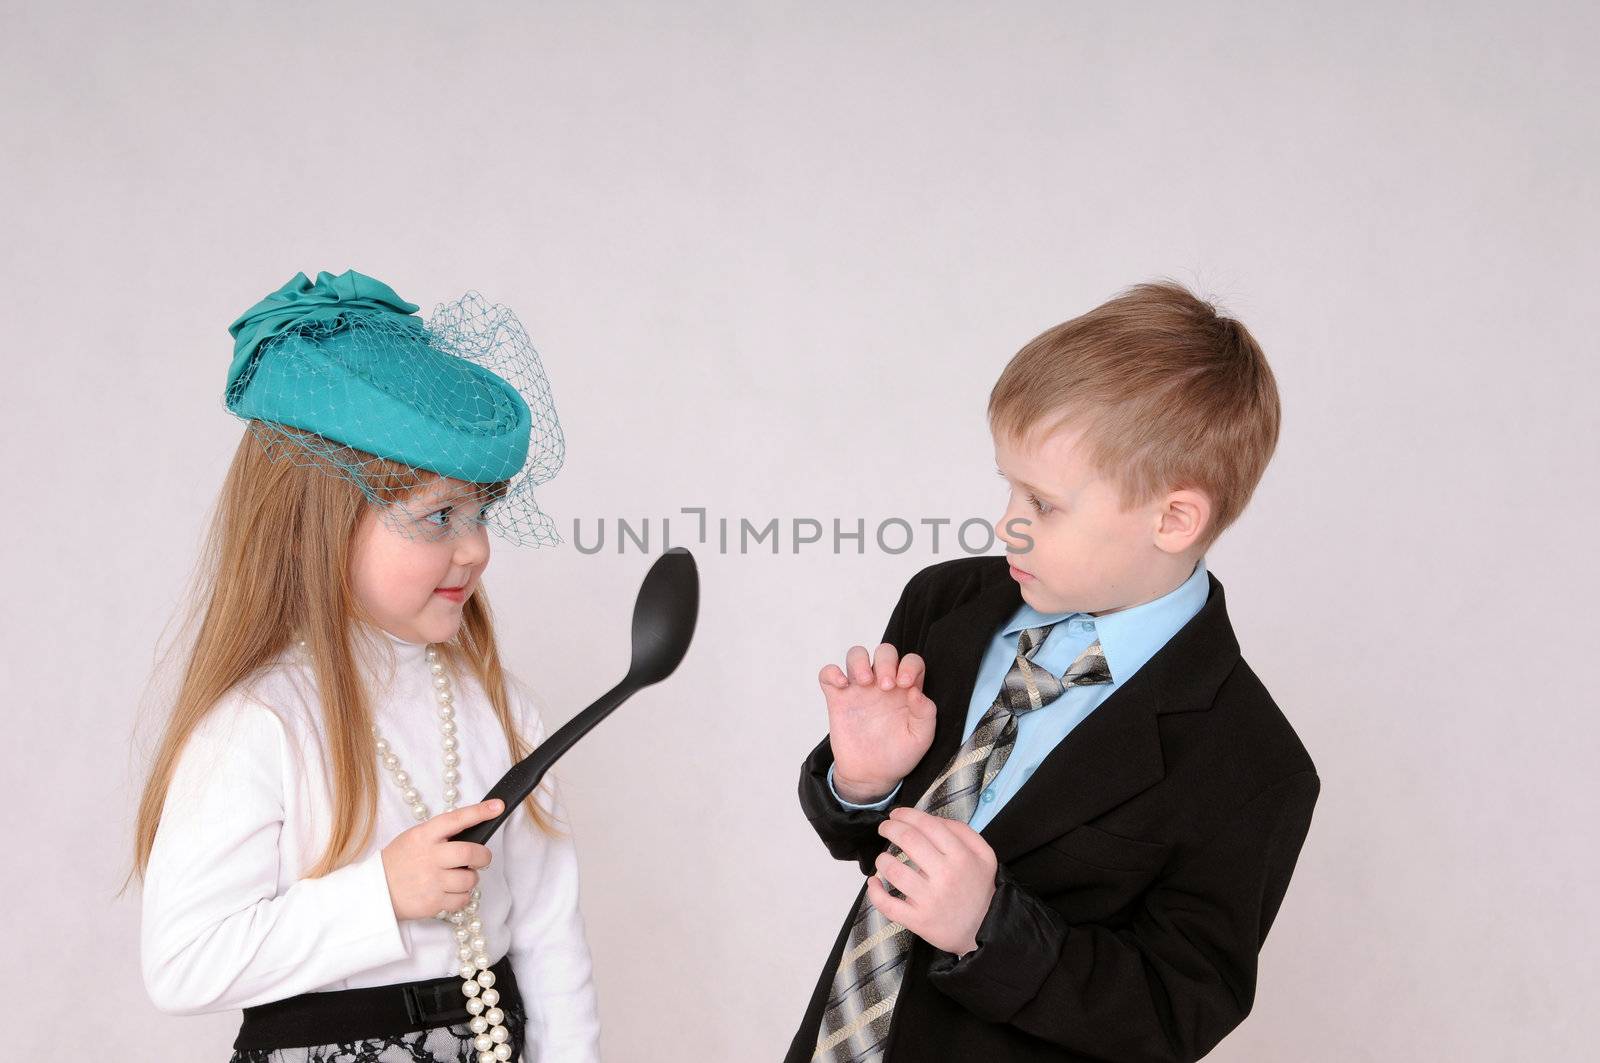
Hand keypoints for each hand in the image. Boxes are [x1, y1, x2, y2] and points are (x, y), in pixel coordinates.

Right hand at [380, 798, 502, 920]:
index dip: (479, 812)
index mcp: (424, 836)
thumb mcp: (414, 838)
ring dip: (471, 879)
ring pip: (470, 879)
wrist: (375, 892)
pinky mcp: (433, 902)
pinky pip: (462, 899)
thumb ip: (439, 835)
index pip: (456, 819)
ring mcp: (431, 881)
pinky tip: (450, 892)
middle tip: (481, 858)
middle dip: (483, 856)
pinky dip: (462, 896)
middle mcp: (429, 857)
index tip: (497, 807)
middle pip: (470, 853)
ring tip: (458, 878)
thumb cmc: (399, 862)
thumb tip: (472, 831)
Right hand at [820, 642, 935, 801]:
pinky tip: (841, 685)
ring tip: (864, 682)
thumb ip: (925, 714)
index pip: (911, 661)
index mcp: (906, 690)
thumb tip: (916, 691)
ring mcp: (859, 689)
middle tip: (885, 686)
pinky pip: (828, 674)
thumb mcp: (920, 738)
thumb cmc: (898, 755)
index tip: (905, 684)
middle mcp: (882, 684)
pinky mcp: (838, 698)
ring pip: (856, 655)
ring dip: (860, 661)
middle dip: (886, 661)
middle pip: (884, 651)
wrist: (871, 776)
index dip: (909, 665)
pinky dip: (832, 672)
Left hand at [866, 807, 997, 956]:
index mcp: (960, 856)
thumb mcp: (984, 854)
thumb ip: (962, 832)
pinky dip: (875, 893)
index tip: (897, 814)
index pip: (927, 825)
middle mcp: (945, 875)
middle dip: (890, 828)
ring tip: (883, 858)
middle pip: (908, 840)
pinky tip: (874, 883)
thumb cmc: (980, 888)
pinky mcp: (918, 920)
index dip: (907, 814)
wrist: (987, 930)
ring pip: (894, 871)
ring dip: (882, 859)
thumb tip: (932, 820)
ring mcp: (930, 899)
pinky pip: (888, 905)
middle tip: (885, 827)